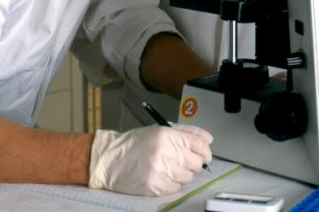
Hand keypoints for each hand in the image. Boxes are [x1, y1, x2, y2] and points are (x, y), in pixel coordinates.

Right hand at [88, 125, 212, 195]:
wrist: (109, 160)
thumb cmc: (136, 143)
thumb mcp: (159, 130)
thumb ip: (186, 132)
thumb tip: (208, 140)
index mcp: (165, 135)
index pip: (198, 145)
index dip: (205, 151)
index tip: (205, 155)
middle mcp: (163, 152)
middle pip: (195, 163)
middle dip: (192, 163)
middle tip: (182, 160)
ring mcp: (159, 170)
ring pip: (187, 177)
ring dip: (182, 174)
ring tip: (168, 167)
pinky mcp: (154, 186)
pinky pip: (176, 188)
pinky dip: (172, 183)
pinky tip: (161, 176)